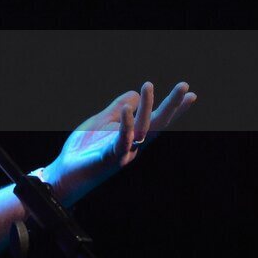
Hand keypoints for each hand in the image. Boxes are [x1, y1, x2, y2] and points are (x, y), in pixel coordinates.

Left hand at [43, 81, 196, 206]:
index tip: (191, 93)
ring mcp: (124, 152)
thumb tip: (135, 94)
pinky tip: (127, 109)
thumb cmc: (84, 149)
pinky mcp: (110, 157)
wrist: (66, 173)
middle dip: (172, 106)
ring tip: (148, 85)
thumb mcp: (101, 122)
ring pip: (142, 129)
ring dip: (147, 107)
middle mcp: (134, 144)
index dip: (174, 108)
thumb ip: (117, 108)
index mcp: (134, 136)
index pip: (157, 119)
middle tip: (185, 86)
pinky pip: (121, 140)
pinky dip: (125, 125)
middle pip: (158, 124)